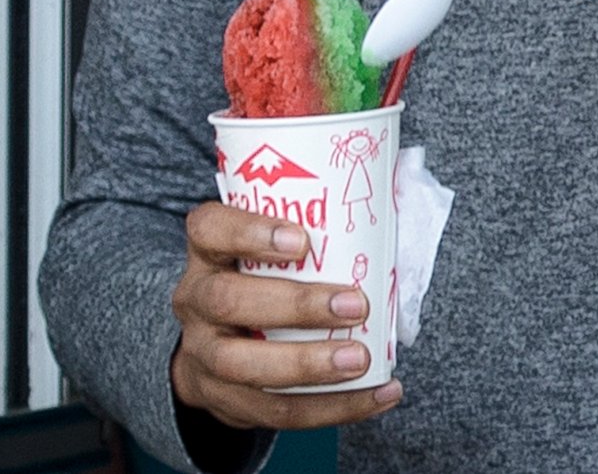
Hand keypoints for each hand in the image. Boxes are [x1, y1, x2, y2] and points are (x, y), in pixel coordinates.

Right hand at [168, 202, 402, 432]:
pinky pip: (274, 412)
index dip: (251, 233)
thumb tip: (400, 184)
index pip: (210, 230)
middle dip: (295, 306)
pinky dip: (333, 407)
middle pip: (228, 302)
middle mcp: (196, 301)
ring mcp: (203, 355)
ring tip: (361, 359)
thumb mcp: (270, 245)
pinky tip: (378, 394)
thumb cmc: (261, 279)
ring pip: (243, 365)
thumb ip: (322, 219)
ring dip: (308, 365)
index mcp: (208, 253)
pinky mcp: (223, 401)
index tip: (304, 240)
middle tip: (355, 306)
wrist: (212, 348)